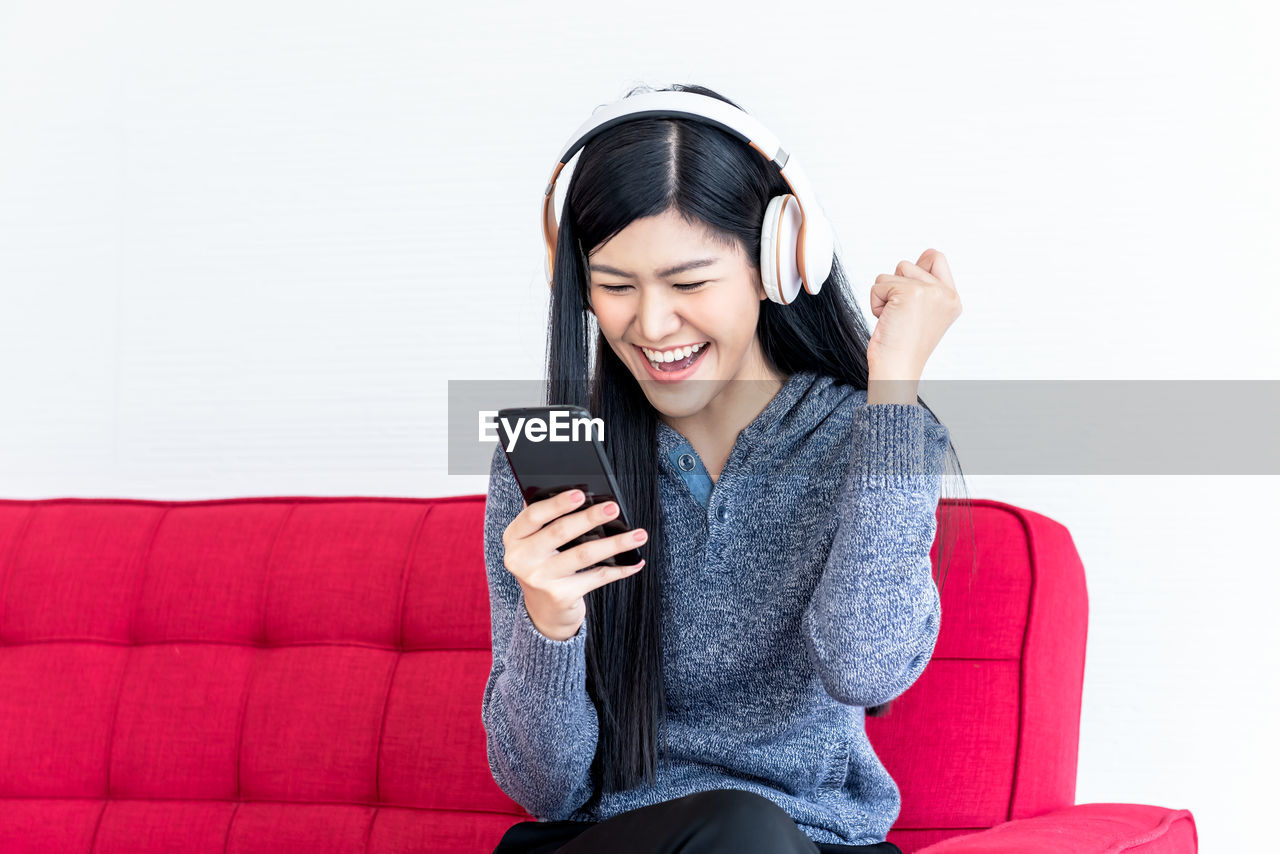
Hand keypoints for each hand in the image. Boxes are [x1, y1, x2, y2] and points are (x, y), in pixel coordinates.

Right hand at [501, 489, 647, 640]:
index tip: (580, 494)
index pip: (533, 515)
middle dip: (590, 517)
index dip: (557, 503)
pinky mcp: (561, 596)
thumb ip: (546, 519)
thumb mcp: (534, 542)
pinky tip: (635, 562)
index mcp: (514, 538)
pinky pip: (596, 577)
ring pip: (584, 554)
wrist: (544, 611)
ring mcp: (541, 579)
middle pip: (560, 532)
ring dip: (615, 543)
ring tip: (638, 534)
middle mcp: (522, 559)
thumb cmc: (543, 565)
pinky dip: (619, 569)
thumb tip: (579, 493)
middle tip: (613, 507)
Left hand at [867, 248, 961, 402]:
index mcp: (952, 298)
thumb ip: (924, 285)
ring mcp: (929, 291)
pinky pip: (878, 285)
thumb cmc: (904, 347)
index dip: (915, 270)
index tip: (909, 298)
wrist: (897, 370)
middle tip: (901, 314)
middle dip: (896, 286)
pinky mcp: (909, 293)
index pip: (936, 258)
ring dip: (885, 295)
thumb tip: (923, 257)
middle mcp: (945, 293)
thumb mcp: (924, 312)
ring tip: (895, 318)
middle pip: (908, 263)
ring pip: (891, 273)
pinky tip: (887, 321)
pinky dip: (876, 303)